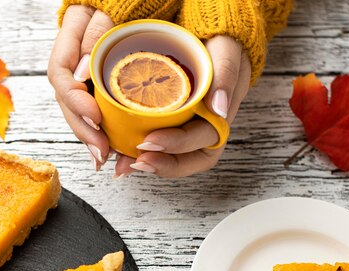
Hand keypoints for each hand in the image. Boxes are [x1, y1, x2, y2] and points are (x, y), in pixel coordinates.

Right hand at [48, 5, 113, 170]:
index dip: (75, 100)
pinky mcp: (98, 86)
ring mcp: (82, 75)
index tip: (95, 116)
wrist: (139, 0)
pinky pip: (93, 111)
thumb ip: (95, 36)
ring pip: (78, 110)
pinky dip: (101, 132)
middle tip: (102, 151)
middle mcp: (72, 61)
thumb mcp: (110, 10)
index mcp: (69, 39)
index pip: (60, 74)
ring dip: (89, 137)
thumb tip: (80, 75)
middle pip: (67, 101)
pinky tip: (109, 151)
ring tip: (103, 159)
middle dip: (83, 129)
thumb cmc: (127, 0)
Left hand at [115, 35, 250, 177]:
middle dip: (161, 163)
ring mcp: (189, 124)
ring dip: (150, 162)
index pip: (203, 141)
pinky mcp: (172, 119)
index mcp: (221, 112)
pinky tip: (122, 152)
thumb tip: (218, 109)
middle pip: (189, 158)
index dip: (177, 146)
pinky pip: (158, 142)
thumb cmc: (219, 38)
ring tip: (123, 163)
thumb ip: (226, 74)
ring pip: (173, 156)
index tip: (150, 141)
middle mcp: (207, 124)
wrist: (206, 28)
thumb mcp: (226, 48)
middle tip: (134, 160)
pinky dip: (141, 149)